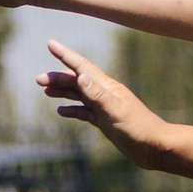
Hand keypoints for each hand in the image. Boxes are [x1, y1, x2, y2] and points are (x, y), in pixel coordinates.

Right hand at [37, 40, 164, 163]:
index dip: (65, 55)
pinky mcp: (105, 121)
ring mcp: (104, 107)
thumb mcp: (115, 111)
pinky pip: (84, 112)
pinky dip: (72, 110)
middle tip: (38, 79)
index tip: (50, 44)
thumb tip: (81, 76)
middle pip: (77, 81)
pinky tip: (61, 111)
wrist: (155, 147)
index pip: (82, 67)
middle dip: (57, 78)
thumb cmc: (139, 128)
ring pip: (79, 95)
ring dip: (62, 91)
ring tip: (45, 91)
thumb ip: (98, 95)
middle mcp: (104, 94)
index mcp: (106, 87)